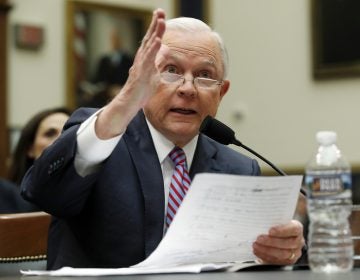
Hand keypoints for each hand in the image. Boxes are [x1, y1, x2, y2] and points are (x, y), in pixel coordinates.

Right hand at [95, 9, 165, 138]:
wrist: (131, 102)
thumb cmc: (142, 88)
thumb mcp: (154, 72)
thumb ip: (159, 59)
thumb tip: (166, 48)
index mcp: (146, 57)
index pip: (152, 39)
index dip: (157, 27)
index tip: (161, 14)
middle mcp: (142, 58)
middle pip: (149, 37)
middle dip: (155, 24)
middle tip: (160, 11)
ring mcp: (141, 65)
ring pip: (149, 46)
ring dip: (155, 33)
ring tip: (161, 21)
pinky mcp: (141, 73)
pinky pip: (148, 60)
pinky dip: (153, 49)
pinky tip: (158, 41)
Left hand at [252, 220, 304, 264]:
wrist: (280, 234)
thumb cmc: (277, 225)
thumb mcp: (276, 220)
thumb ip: (271, 221)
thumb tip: (258, 221)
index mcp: (297, 228)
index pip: (294, 229)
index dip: (282, 230)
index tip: (270, 230)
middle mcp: (298, 241)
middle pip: (287, 243)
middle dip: (271, 241)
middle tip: (259, 239)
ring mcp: (295, 253)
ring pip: (283, 254)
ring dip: (267, 250)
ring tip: (256, 245)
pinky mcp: (288, 261)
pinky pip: (277, 261)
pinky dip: (266, 256)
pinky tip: (258, 251)